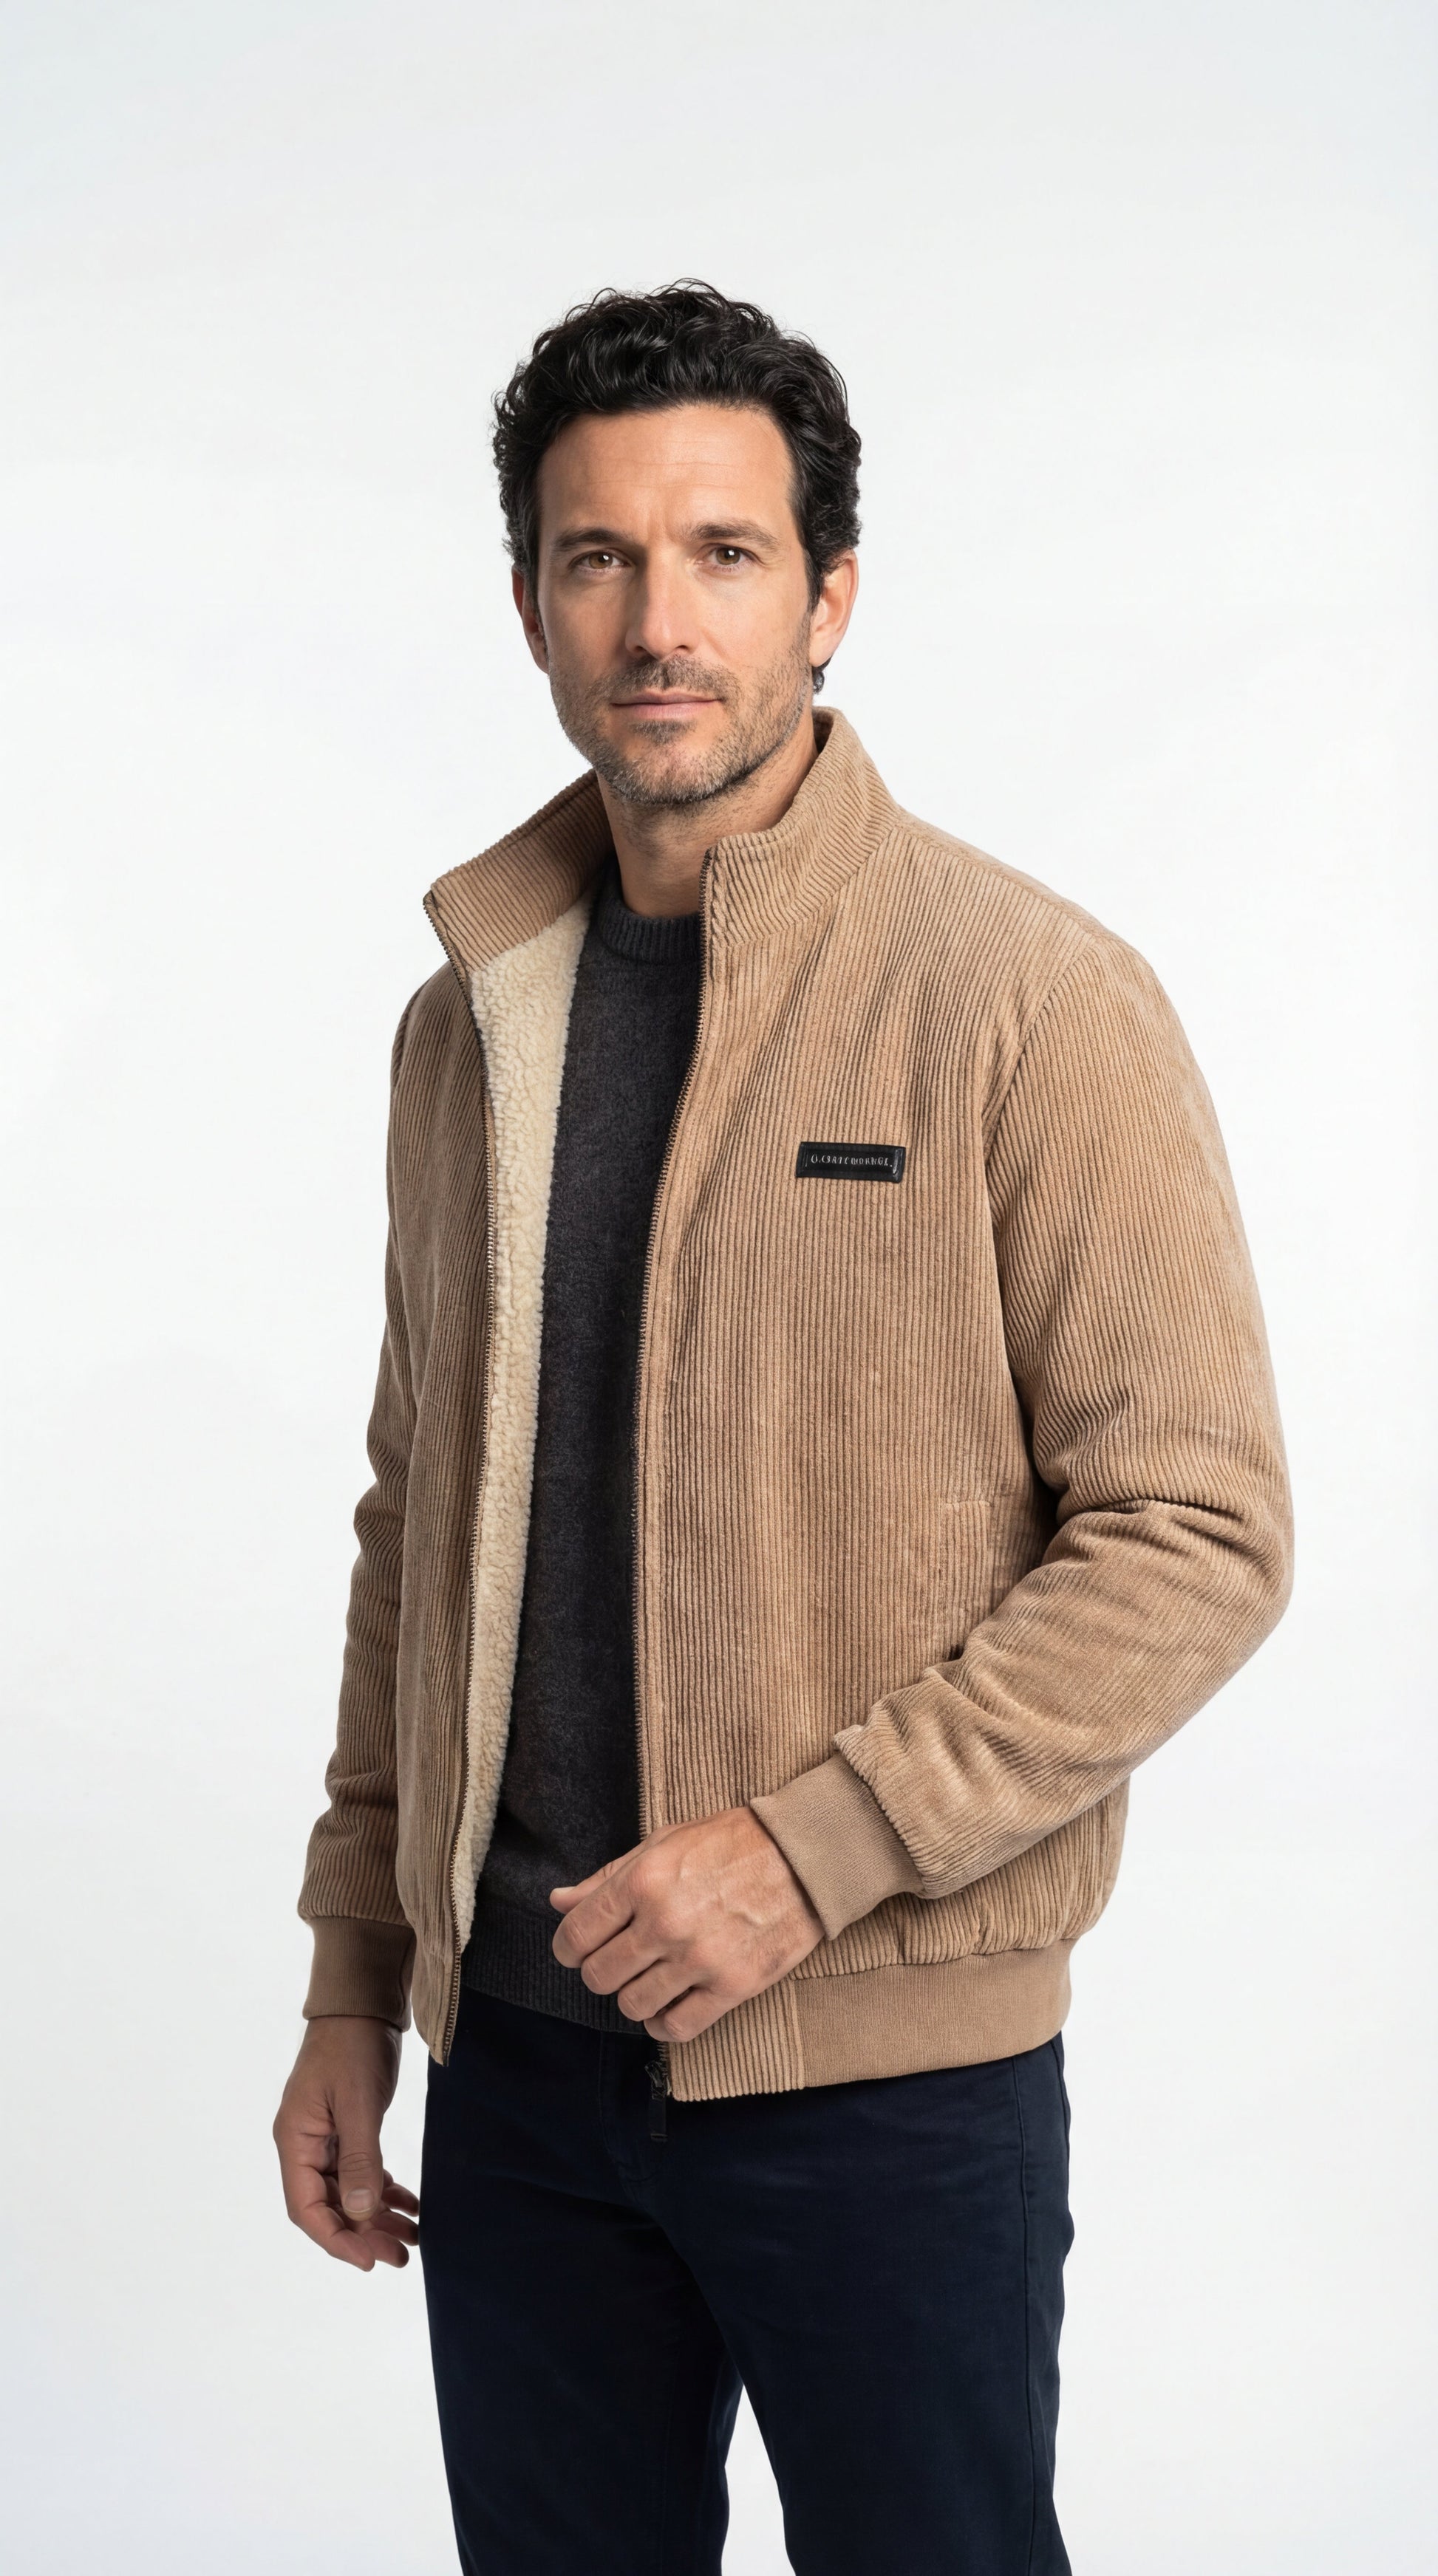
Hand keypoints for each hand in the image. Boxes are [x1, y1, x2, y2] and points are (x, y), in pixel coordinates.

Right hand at [273, 2015, 418, 2271]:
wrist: (362, 2003)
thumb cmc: (353, 2045)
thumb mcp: (358, 2102)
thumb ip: (360, 2157)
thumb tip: (362, 2213)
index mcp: (294, 2141)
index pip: (306, 2208)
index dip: (336, 2239)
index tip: (369, 2260)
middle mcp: (305, 2145)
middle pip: (330, 2206)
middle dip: (364, 2234)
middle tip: (401, 2256)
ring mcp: (326, 2138)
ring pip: (349, 2193)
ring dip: (377, 2217)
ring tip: (411, 2239)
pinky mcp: (347, 2129)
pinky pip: (362, 2172)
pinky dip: (384, 2191)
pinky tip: (408, 2205)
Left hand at [550, 1807, 822, 2043]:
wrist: (804, 1856)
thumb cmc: (731, 1843)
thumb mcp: (663, 1844)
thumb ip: (608, 1878)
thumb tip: (559, 1902)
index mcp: (642, 1882)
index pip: (576, 1937)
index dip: (567, 1948)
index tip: (577, 1949)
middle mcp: (665, 1924)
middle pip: (599, 1977)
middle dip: (600, 1971)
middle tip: (618, 1959)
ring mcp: (699, 1959)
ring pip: (633, 2006)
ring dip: (633, 1996)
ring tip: (650, 1978)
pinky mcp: (732, 1986)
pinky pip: (678, 2028)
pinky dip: (665, 2023)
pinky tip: (670, 2004)